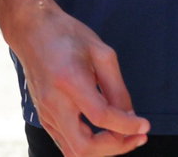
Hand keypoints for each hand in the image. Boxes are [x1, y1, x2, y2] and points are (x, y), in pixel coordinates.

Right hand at [7, 2, 148, 155]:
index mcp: (70, 81)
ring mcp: (46, 114)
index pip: (101, 116)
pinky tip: (108, 133)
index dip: (126, 126)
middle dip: (114, 148)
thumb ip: (116, 88)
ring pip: (73, 151)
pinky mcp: (44, 118)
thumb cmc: (69, 37)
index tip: (145, 126)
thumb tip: (130, 116)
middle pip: (83, 147)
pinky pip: (67, 143)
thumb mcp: (102, 54)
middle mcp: (54, 103)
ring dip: (103, 150)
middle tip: (138, 136)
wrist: (33, 32)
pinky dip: (90, 145)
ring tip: (128, 137)